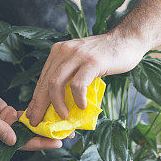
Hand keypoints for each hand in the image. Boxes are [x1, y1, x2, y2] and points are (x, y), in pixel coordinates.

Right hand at [0, 79, 61, 150]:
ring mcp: (5, 124)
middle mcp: (1, 134)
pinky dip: (36, 115)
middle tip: (67, 135)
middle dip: (47, 137)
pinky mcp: (7, 113)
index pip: (19, 145)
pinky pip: (24, 116)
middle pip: (28, 138)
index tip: (55, 142)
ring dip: (44, 126)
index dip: (38, 144)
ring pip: (28, 128)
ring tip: (63, 125)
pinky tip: (50, 112)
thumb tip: (13, 141)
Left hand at [25, 32, 146, 125]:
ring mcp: (78, 55)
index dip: (36, 98)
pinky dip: (78, 98)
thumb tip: (59, 102)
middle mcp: (65, 51)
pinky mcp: (92, 62)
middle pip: (45, 82)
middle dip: (40, 104)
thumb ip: (70, 75)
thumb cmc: (106, 55)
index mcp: (59, 51)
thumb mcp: (82, 61)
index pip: (43, 78)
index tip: (33, 114)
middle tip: (37, 121)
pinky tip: (82, 106)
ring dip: (57, 104)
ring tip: (63, 116)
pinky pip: (78, 84)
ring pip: (56, 83)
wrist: (128, 39)